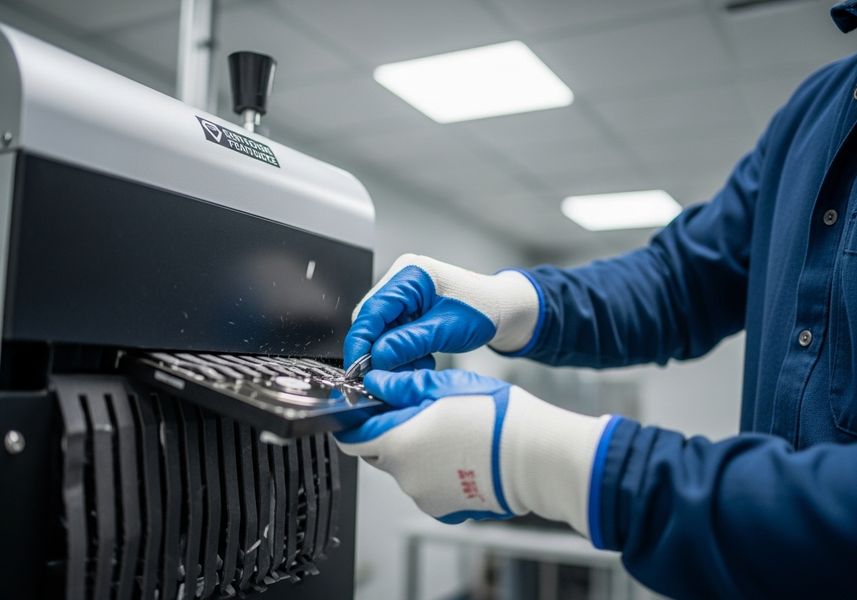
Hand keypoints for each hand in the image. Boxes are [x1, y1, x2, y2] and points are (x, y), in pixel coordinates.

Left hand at [336, 369, 611, 533]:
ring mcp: (425, 497)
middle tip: (417, 411)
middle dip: (389, 433)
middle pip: (379, 453)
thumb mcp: (445, 385)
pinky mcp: (445, 510)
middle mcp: (405, 476)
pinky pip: (429, 488)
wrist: (536, 456)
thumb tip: (375, 382)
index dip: (354, 421)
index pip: (351, 437)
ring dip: (416, 452)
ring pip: (406, 470)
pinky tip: (462, 456)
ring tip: (451, 432)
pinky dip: (437, 473)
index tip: (365, 409)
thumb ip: (403, 385)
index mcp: (398, 442)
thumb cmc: (496, 416)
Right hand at [344, 254, 541, 370]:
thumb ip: (408, 343)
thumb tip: (376, 358)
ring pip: (382, 330)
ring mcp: (405, 293)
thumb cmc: (484, 310)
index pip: (372, 310)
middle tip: (386, 375)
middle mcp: (403, 280)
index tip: (356, 369)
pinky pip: (394, 333)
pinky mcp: (410, 307)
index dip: (361, 342)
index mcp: (411, 275)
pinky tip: (421, 359)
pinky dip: (403, 351)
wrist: (503, 310)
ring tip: (417, 366)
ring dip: (394, 354)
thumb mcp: (445, 330)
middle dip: (378, 351)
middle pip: (373, 320)